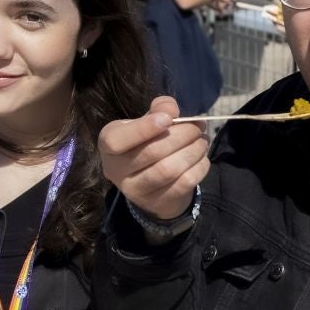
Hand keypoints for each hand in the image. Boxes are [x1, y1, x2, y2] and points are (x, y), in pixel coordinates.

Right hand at [98, 95, 208, 222]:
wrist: (152, 180)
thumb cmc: (147, 141)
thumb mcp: (148, 120)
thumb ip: (159, 108)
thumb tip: (170, 108)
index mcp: (108, 143)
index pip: (116, 140)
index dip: (143, 129)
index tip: (168, 118)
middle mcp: (115, 170)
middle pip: (150, 152)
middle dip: (181, 135)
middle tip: (198, 126)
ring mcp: (135, 190)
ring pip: (167, 170)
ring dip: (192, 151)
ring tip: (202, 140)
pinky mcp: (156, 202)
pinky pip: (182, 183)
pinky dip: (198, 167)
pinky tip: (202, 157)